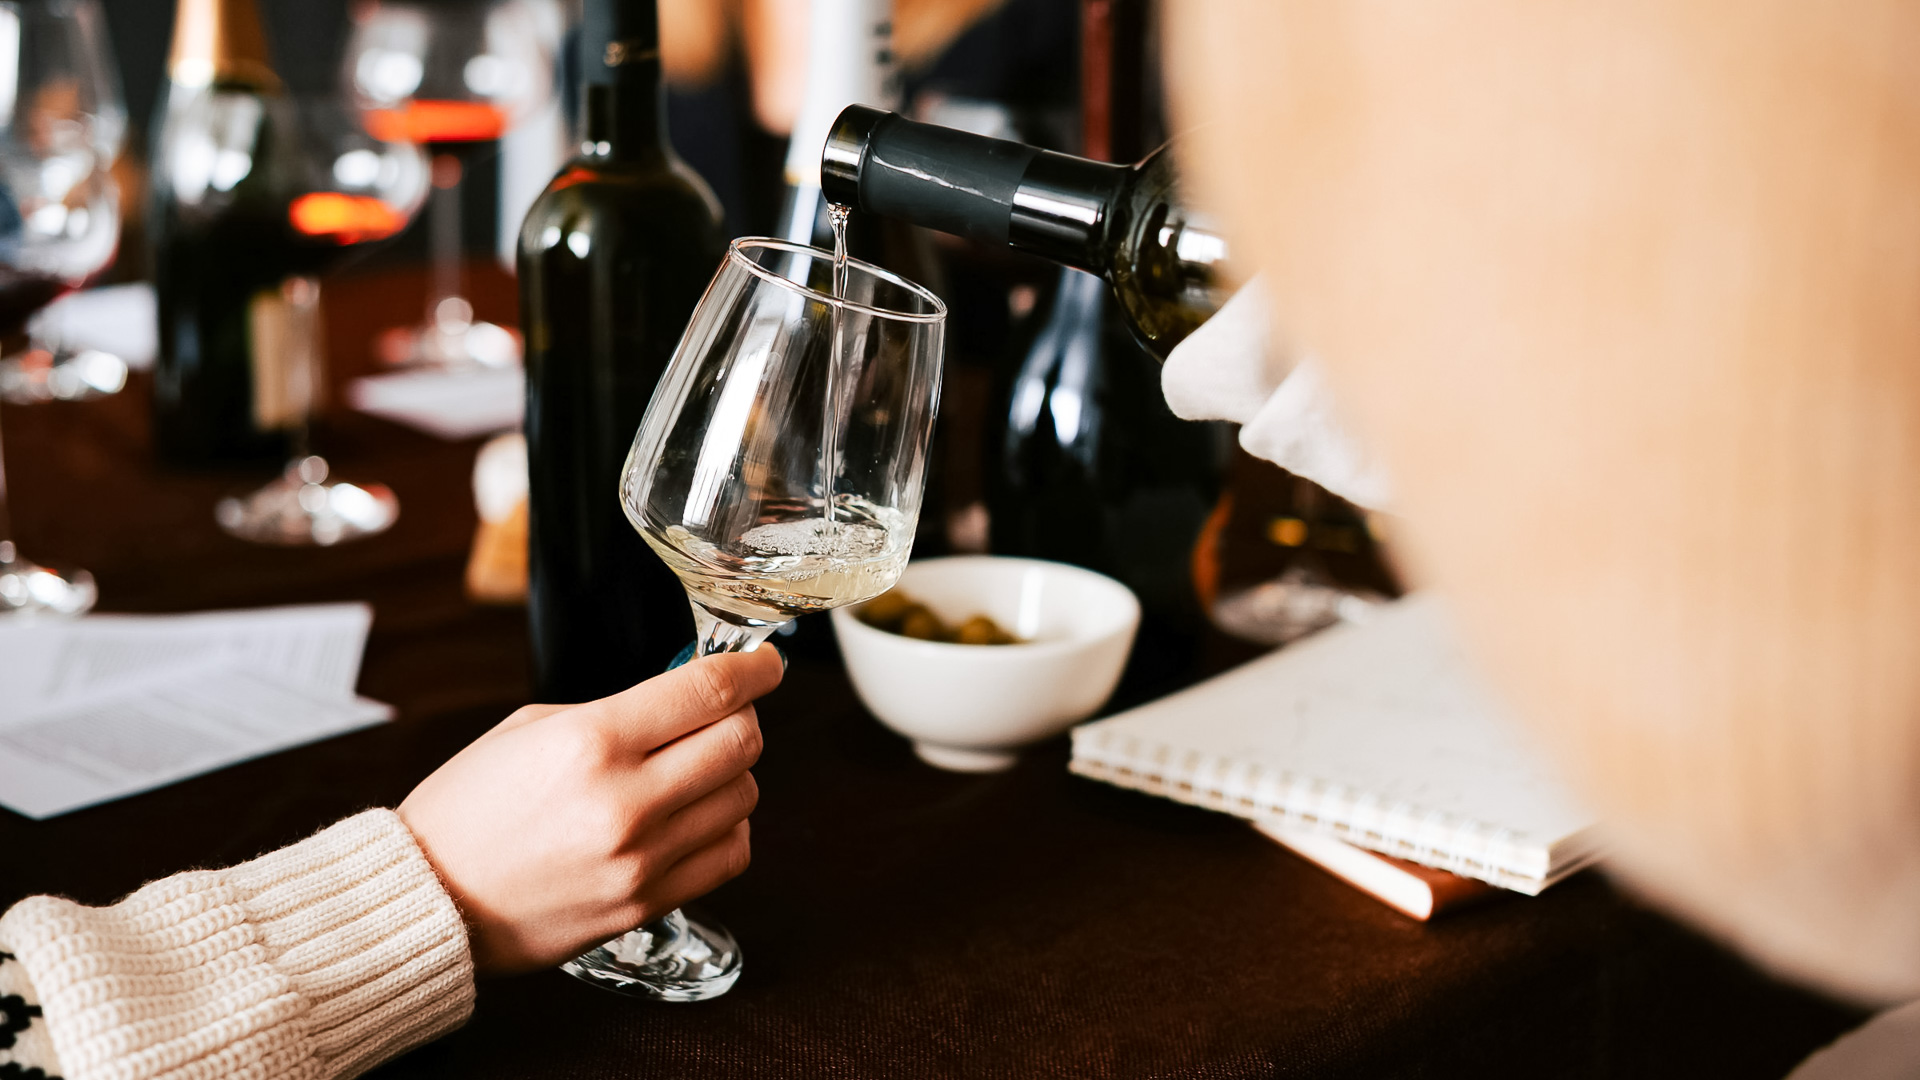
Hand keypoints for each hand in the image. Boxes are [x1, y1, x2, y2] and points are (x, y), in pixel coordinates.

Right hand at [397, 648, 783, 973]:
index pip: (709, 691)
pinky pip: (731, 854)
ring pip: (743, 796)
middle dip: (743, 715)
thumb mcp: (531, 728)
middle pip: (741, 741)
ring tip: (695, 768)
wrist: (429, 899)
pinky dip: (727, 827)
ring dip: (731, 773)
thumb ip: (616, 713)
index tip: (766, 662)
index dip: (754, 668)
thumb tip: (685, 702)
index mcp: (592, 741)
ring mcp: (641, 859)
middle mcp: (625, 800)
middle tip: (724, 712)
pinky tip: (696, 817)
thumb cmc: (469, 809)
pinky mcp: (646, 904)